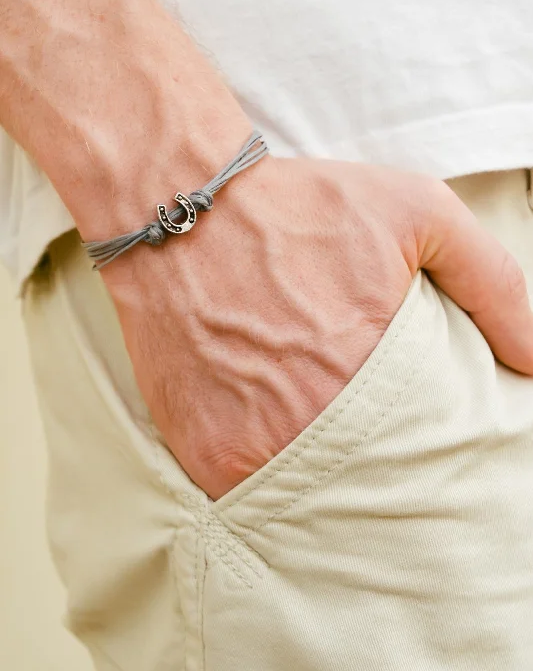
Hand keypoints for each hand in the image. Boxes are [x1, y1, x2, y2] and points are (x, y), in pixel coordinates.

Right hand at [100, 154, 532, 499]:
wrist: (181, 212)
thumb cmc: (300, 208)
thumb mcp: (418, 212)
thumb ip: (492, 283)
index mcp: (374, 376)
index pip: (432, 452)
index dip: (433, 445)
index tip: (423, 428)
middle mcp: (311, 427)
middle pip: (375, 483)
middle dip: (382, 463)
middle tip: (364, 422)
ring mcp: (250, 450)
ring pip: (315, 500)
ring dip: (327, 475)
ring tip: (317, 420)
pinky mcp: (204, 455)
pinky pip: (253, 494)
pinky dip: (272, 472)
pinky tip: (274, 424)